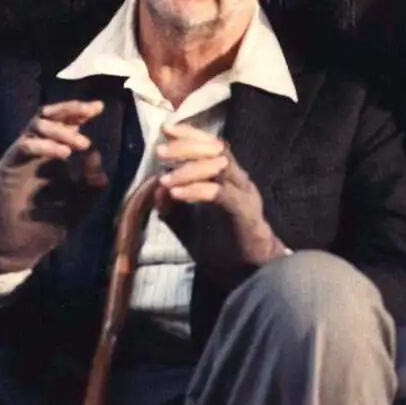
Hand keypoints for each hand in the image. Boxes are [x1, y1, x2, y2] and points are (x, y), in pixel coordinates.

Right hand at [0, 100, 109, 272]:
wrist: (18, 249)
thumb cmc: (48, 225)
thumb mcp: (81, 203)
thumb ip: (92, 180)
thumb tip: (97, 153)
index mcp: (52, 155)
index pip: (65, 125)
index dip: (80, 113)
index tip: (99, 107)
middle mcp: (35, 151)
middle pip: (48, 116)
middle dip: (70, 109)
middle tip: (90, 111)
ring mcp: (20, 157)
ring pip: (36, 126)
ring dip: (61, 130)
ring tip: (81, 143)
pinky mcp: (7, 167)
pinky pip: (24, 146)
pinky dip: (45, 145)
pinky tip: (63, 154)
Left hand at [154, 123, 285, 281]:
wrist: (248, 275)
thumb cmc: (221, 248)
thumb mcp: (187, 226)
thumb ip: (172, 207)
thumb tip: (157, 188)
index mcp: (229, 178)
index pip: (212, 145)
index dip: (190, 134)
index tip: (166, 129)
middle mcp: (239, 180)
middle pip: (216, 149)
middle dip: (186, 146)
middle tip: (160, 151)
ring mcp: (244, 194)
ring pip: (220, 166)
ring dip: (189, 168)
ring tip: (166, 178)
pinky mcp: (244, 212)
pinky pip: (220, 193)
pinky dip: (197, 189)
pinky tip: (178, 194)